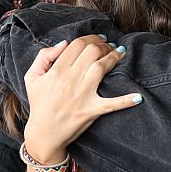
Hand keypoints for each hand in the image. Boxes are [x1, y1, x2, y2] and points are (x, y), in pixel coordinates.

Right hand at [23, 35, 141, 162]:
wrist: (43, 133)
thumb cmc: (40, 103)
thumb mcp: (32, 78)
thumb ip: (43, 57)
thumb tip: (63, 43)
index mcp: (56, 71)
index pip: (77, 45)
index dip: (91, 38)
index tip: (99, 38)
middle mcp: (70, 80)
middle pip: (91, 53)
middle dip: (104, 45)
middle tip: (110, 45)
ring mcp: (82, 96)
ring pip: (101, 68)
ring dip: (114, 57)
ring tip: (121, 52)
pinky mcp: (91, 110)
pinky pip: (111, 104)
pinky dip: (125, 101)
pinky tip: (138, 97)